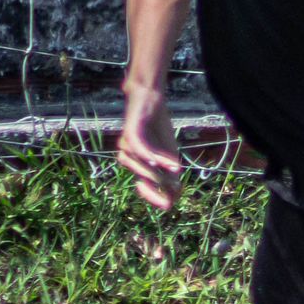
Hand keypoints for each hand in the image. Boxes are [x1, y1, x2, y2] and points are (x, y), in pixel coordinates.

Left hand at [118, 87, 181, 212]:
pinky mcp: (130, 132)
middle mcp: (129, 156)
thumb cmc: (158, 126)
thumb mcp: (168, 151)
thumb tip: (176, 192)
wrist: (151, 99)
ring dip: (155, 173)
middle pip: (140, 177)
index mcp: (137, 163)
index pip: (143, 185)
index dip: (153, 196)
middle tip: (168, 201)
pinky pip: (141, 149)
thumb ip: (170, 170)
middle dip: (154, 189)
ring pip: (139, 165)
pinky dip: (153, 157)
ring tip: (175, 176)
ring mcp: (127, 145)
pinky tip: (164, 163)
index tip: (168, 205)